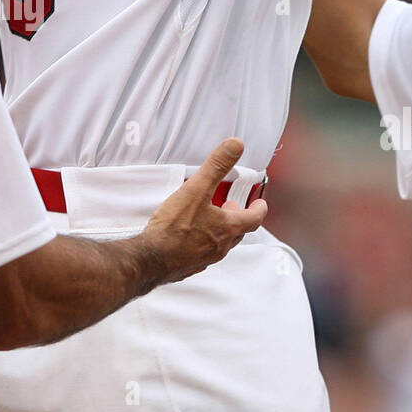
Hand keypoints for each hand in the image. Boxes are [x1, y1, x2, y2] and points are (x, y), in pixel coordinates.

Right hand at [141, 138, 267, 283]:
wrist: (151, 260)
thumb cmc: (173, 228)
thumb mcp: (197, 188)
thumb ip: (217, 166)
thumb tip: (235, 146)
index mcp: (228, 228)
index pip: (254, 219)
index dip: (259, 209)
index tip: (260, 204)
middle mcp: (220, 246)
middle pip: (238, 232)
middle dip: (238, 218)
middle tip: (232, 208)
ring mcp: (205, 258)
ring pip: (221, 243)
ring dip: (220, 230)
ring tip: (209, 218)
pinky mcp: (189, 266)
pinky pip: (203, 253)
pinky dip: (203, 242)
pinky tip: (190, 236)